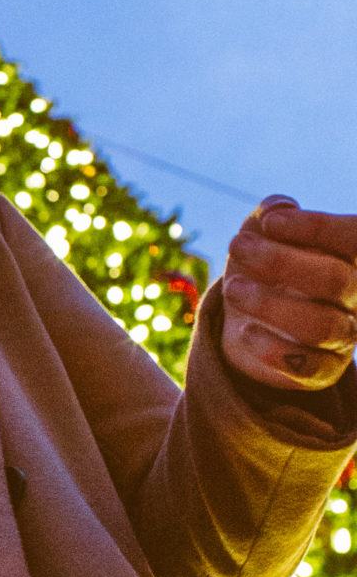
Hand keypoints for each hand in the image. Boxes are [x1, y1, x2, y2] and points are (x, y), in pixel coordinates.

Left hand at [221, 196, 356, 392]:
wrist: (247, 325)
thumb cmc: (262, 271)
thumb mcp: (260, 237)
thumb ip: (270, 214)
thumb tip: (279, 206)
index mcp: (350, 259)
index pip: (356, 240)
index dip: (317, 227)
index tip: (270, 223)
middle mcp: (356, 298)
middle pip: (336, 280)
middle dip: (281, 261)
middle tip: (235, 246)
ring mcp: (342, 337)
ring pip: (320, 325)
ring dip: (269, 303)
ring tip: (231, 288)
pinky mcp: (321, 371)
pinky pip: (307, 366)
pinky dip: (272, 349)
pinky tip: (244, 332)